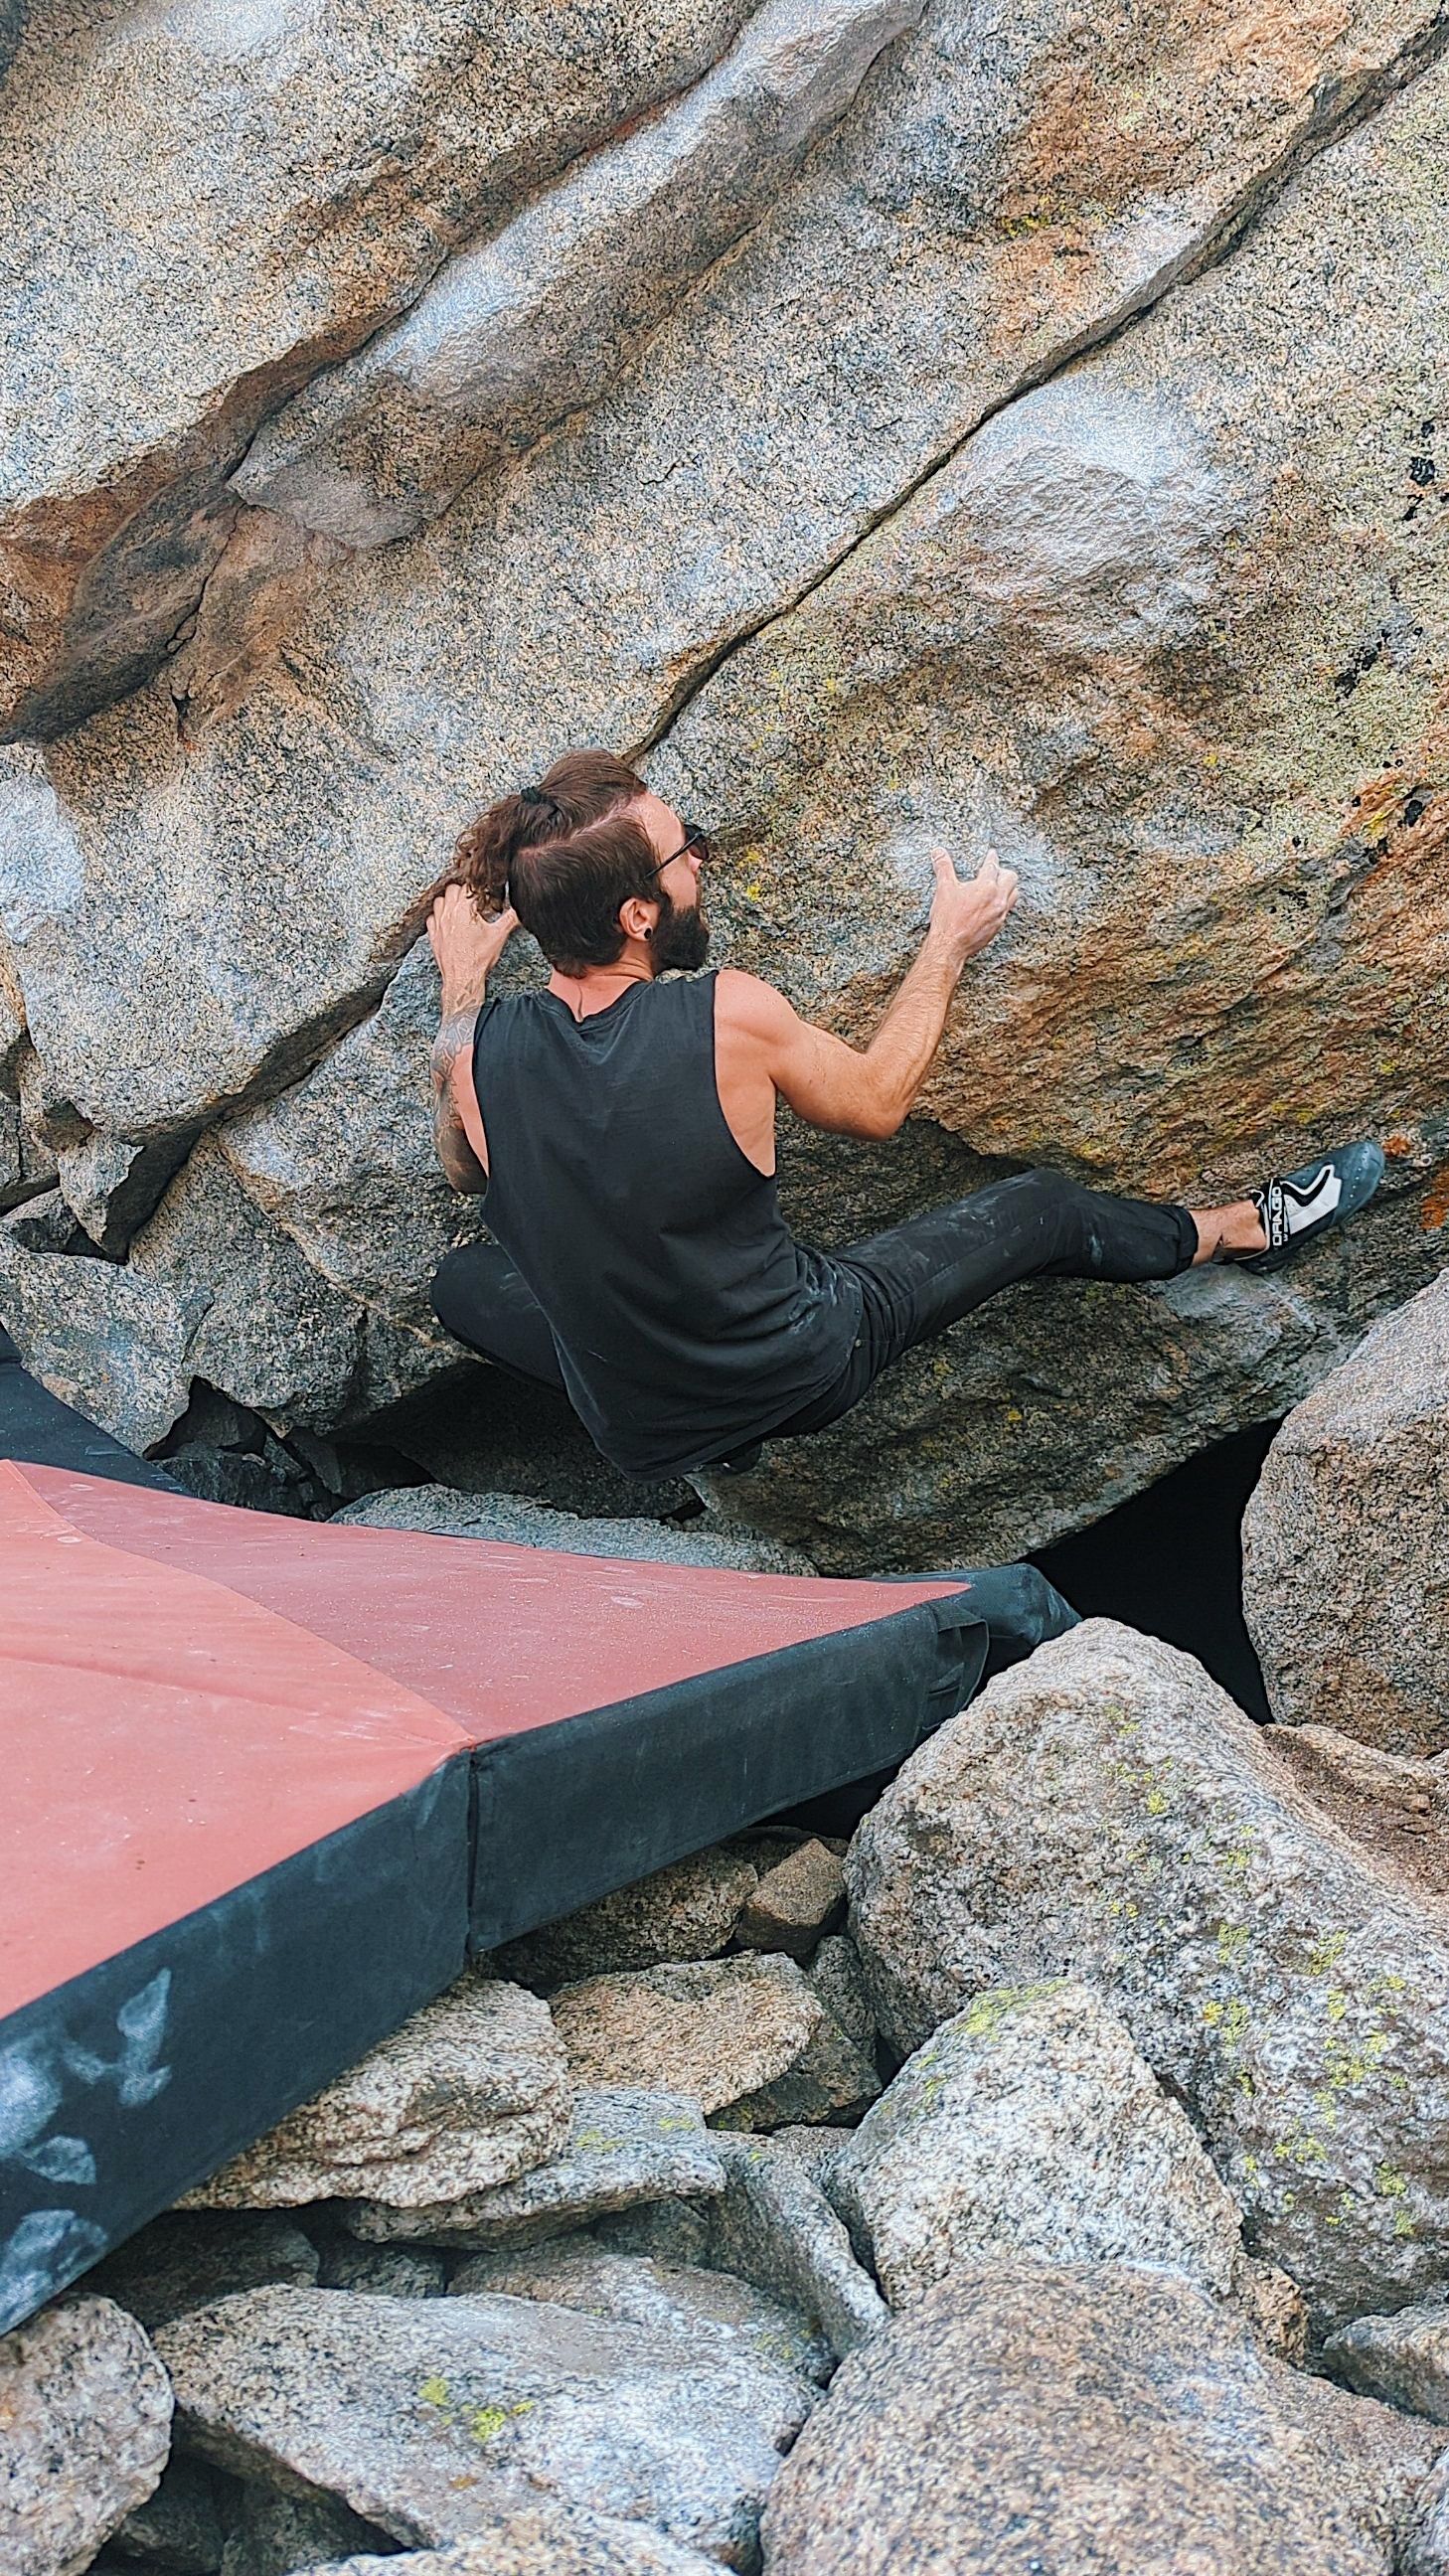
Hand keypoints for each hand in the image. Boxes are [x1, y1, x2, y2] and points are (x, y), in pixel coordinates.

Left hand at [427, 881, 516, 1008]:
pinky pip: (431, 918)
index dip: (476, 889)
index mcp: (464, 909)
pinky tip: (447, 922)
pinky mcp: (433, 935)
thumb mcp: (499, 936)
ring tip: (459, 909)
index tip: (482, 896)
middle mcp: (448, 913)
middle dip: (462, 892)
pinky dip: (438, 916)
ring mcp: (438, 924)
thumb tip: (521, 909)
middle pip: (451, 889)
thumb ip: (511, 919)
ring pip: (439, 901)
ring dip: (448, 901)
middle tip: (472, 901)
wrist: (462, 978)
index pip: (467, 887)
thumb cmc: (478, 958)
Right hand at [928, 845, 1018, 965]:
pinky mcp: (998, 926)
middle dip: (1003, 871)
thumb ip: (943, 867)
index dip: (991, 858)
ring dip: (1008, 887)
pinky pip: (1007, 910)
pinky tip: (994, 904)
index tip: (991, 854)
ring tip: (998, 886)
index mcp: (986, 887)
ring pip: (1014, 894)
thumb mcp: (944, 889)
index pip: (993, 866)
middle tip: (995, 870)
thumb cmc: (948, 918)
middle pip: (1011, 878)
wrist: (950, 945)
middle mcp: (997, 899)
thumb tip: (938, 851)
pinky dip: (1004, 903)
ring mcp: (1000, 914)